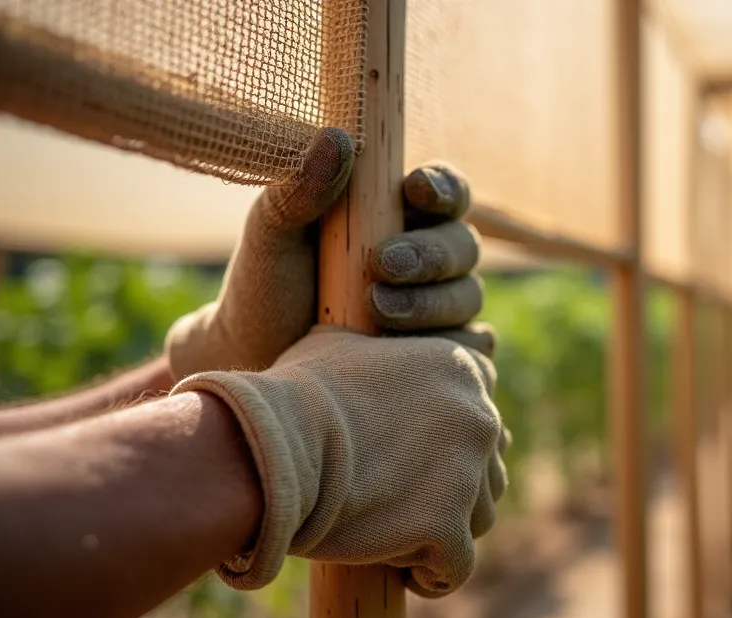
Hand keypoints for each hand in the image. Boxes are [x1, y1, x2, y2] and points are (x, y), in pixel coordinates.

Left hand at [165, 128, 486, 378]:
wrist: (258, 363)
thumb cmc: (268, 290)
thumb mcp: (272, 238)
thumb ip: (299, 191)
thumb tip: (337, 139)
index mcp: (399, 216)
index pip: (446, 190)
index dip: (442, 187)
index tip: (413, 189)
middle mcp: (431, 259)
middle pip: (464, 245)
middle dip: (430, 254)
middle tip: (383, 265)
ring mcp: (442, 310)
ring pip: (468, 297)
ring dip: (429, 303)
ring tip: (377, 313)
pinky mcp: (444, 358)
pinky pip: (472, 350)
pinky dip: (448, 350)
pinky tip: (408, 355)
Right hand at [173, 326, 503, 595]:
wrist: (271, 449)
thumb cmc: (292, 396)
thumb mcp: (339, 347)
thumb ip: (380, 351)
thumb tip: (367, 350)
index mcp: (463, 370)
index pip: (480, 420)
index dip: (446, 446)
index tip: (407, 460)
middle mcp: (479, 417)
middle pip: (484, 472)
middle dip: (448, 491)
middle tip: (395, 501)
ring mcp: (468, 473)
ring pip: (478, 520)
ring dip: (443, 532)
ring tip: (393, 535)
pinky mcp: (448, 527)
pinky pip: (456, 567)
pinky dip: (432, 574)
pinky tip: (399, 570)